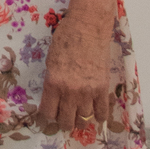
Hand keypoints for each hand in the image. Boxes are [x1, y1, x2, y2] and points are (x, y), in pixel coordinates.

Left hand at [37, 11, 112, 132]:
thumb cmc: (66, 38)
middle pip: (66, 121)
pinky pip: (102, 113)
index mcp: (53, 83)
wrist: (88, 27)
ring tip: (78, 115)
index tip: (47, 117)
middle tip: (63, 117)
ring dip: (80, 121)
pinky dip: (98, 116)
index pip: (48, 112)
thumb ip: (52, 80)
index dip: (46, 117)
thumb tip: (53, 96)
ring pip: (83, 121)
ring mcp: (88, 92)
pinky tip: (95, 112)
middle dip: (63, 122)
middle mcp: (70, 91)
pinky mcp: (103, 89)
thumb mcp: (51, 60)